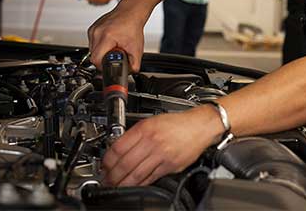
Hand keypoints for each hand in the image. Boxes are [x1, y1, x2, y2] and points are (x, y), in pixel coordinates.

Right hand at [88, 7, 144, 71]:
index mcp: (106, 36)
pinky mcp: (92, 29)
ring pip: (92, 50)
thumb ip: (133, 65)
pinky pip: (92, 43)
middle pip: (93, 56)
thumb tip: (127, 74)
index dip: (103, 66)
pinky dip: (100, 46)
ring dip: (101, 53)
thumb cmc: (133, 27)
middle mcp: (97, 32)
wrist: (131, 13)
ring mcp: (93, 30)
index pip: (96, 60)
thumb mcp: (137, 49)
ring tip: (112, 47)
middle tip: (114, 55)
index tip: (109, 66)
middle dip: (104, 59)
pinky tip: (109, 42)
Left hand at [102, 106, 222, 185]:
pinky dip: (140, 184)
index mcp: (146, 128)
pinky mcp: (170, 165)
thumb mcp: (154, 120)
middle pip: (125, 163)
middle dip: (112, 175)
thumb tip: (120, 146)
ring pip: (136, 174)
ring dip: (123, 183)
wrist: (201, 125)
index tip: (104, 165)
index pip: (119, 147)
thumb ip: (137, 133)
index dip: (107, 159)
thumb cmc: (179, 123)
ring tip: (116, 185)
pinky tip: (134, 185)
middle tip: (106, 179)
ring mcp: (162, 154)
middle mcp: (152, 141)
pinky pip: (151, 178)